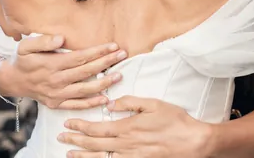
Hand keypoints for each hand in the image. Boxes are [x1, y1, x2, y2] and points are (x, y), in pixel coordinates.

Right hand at [5, 34, 126, 108]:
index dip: (97, 52)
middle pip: (86, 71)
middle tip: (122, 54)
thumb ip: (43, 41)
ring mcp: (57, 94)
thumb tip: (61, 38)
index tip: (112, 46)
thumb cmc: (23, 59)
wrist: (13, 81)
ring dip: (104, 83)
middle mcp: (56, 80)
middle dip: (106, 63)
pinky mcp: (57, 104)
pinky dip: (92, 103)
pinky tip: (105, 98)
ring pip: (85, 90)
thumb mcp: (26, 45)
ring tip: (119, 76)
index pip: (80, 57)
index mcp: (51, 64)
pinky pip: (77, 105)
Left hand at [58, 96, 211, 157]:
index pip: (97, 128)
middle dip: (75, 140)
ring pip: (101, 157)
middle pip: (94, 144)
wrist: (192, 142)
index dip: (80, 127)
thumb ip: (130, 102)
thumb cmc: (175, 121)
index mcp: (128, 127)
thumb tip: (111, 103)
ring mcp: (131, 156)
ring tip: (70, 153)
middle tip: (62, 137)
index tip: (68, 123)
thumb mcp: (153, 104)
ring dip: (83, 155)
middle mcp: (125, 144)